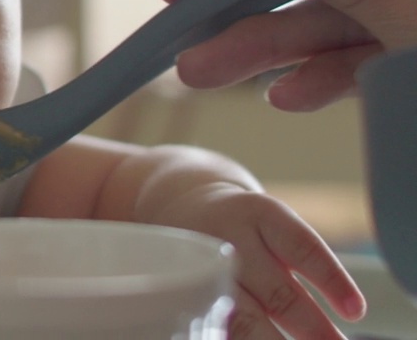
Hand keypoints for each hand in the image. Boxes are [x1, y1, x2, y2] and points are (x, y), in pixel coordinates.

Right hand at [146, 184, 365, 339]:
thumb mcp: (271, 228)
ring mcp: (201, 268)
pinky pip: (212, 325)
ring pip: (241, 317)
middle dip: (311, 327)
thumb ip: (300, 267)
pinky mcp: (182, 292)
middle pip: (276, 291)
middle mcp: (229, 238)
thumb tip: (337, 320)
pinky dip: (232, 337)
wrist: (181, 209)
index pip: (302, 247)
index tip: (355, 311)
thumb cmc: (245, 230)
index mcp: (260, 214)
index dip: (331, 280)